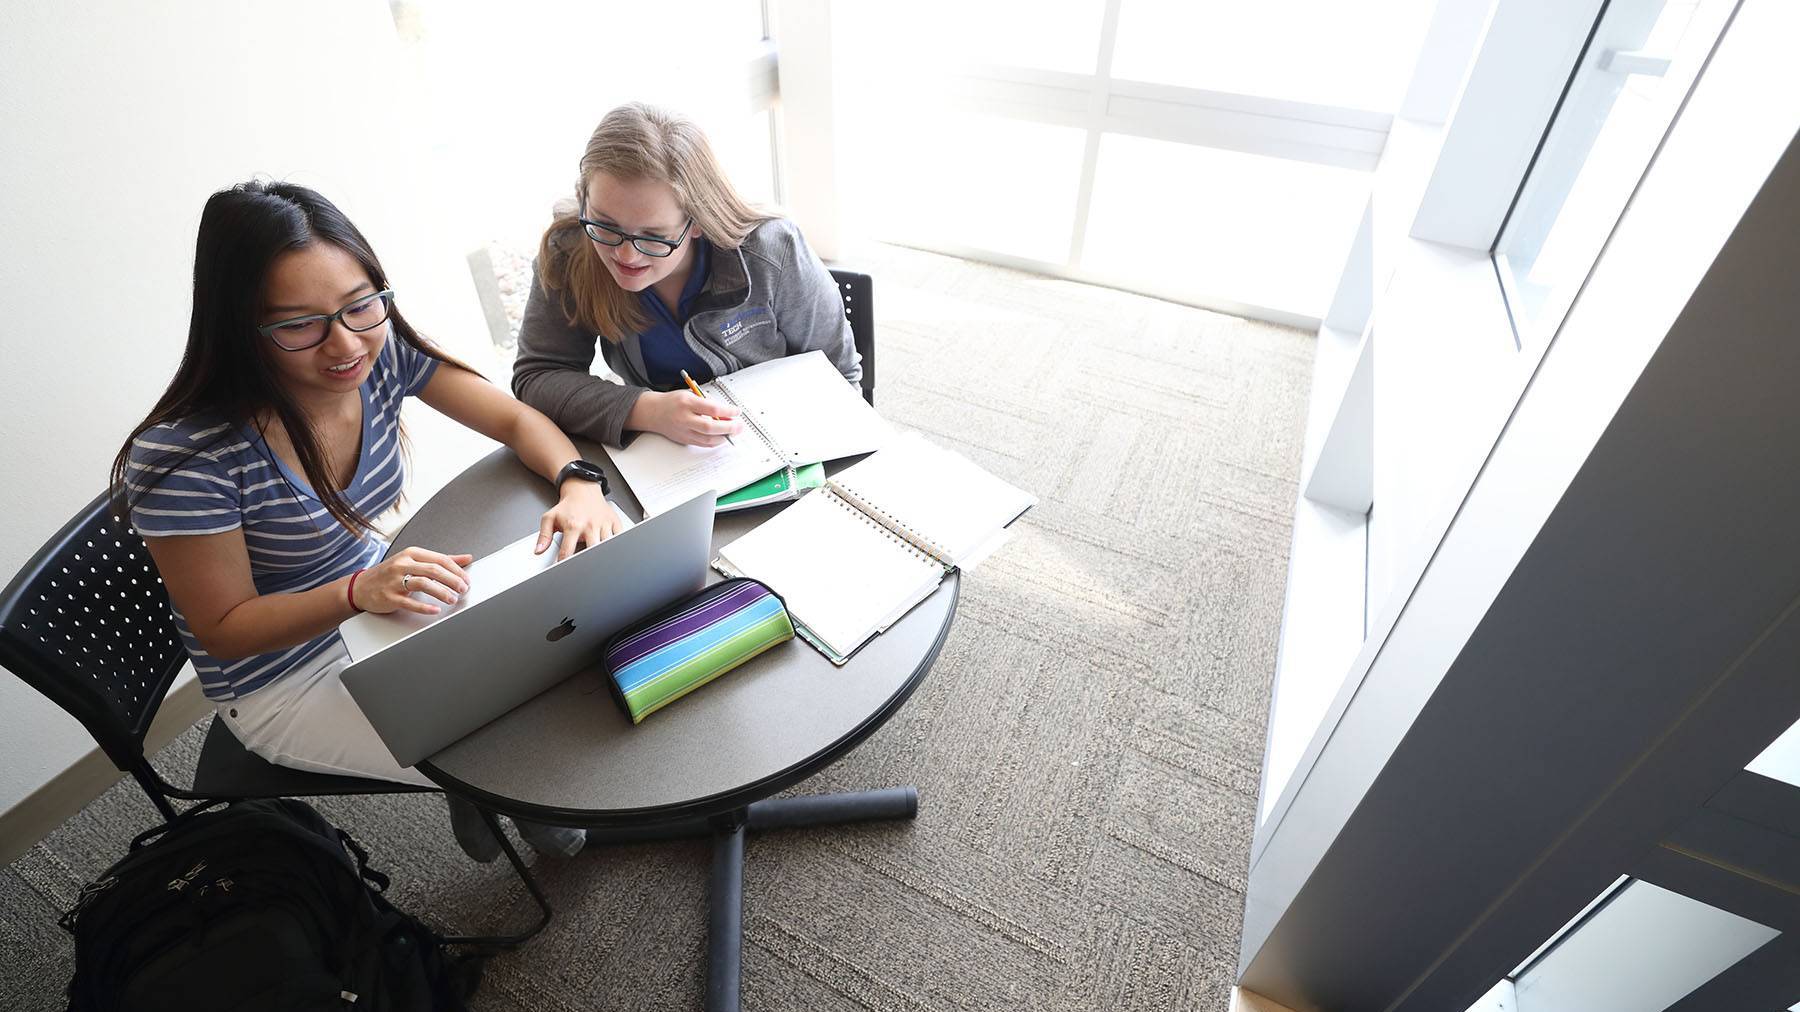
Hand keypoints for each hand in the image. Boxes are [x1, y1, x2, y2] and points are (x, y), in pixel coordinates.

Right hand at [355, 547, 472, 615]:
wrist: (361, 586)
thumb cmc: (390, 574)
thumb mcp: (414, 561)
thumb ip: (440, 560)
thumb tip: (467, 558)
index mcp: (411, 554)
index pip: (440, 559)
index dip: (457, 570)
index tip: (467, 579)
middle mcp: (402, 564)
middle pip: (433, 570)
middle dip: (453, 580)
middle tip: (463, 589)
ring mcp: (394, 581)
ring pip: (423, 583)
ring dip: (441, 592)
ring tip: (452, 599)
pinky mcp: (389, 597)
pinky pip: (409, 602)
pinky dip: (424, 607)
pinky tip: (435, 609)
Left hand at [537, 480, 625, 559]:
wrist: (583, 490)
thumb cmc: (568, 506)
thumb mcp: (550, 518)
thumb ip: (543, 536)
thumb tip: (539, 551)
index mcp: (573, 526)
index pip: (568, 552)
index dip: (564, 564)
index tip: (563, 569)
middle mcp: (590, 525)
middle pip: (592, 552)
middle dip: (587, 561)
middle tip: (584, 566)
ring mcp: (604, 524)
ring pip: (607, 547)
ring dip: (602, 554)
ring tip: (596, 556)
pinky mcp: (615, 522)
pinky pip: (619, 539)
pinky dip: (616, 546)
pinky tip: (609, 548)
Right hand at [636, 390, 742, 446]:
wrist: (653, 412)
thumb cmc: (673, 402)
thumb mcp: (690, 394)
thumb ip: (708, 402)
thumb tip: (727, 414)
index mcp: (687, 403)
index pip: (712, 409)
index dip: (728, 411)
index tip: (736, 411)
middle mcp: (684, 418)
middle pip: (711, 427)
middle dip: (729, 428)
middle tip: (739, 426)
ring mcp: (684, 431)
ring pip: (708, 439)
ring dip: (724, 437)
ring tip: (733, 432)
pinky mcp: (684, 440)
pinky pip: (703, 444)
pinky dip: (715, 442)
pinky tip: (722, 437)